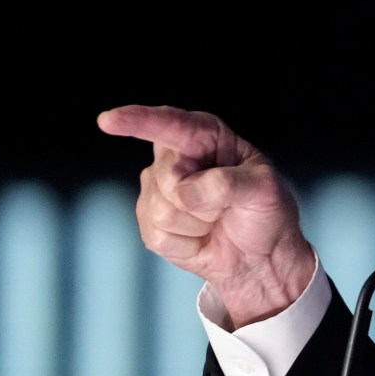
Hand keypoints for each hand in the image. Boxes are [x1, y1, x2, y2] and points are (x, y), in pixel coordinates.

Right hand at [97, 104, 316, 327]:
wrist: (259, 255)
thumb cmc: (265, 212)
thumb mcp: (265, 190)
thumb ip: (228, 184)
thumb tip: (185, 192)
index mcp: (205, 136)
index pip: (170, 124)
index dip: (138, 120)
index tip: (108, 121)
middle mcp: (175, 157)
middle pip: (168, 178)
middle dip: (202, 200)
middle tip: (227, 206)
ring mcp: (157, 189)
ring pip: (162, 211)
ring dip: (197, 224)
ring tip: (216, 220)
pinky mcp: (150, 221)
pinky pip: (158, 236)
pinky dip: (187, 244)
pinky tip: (201, 237)